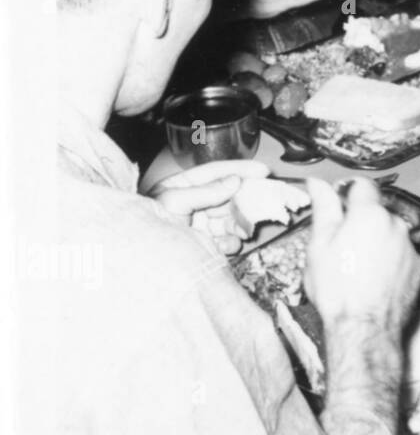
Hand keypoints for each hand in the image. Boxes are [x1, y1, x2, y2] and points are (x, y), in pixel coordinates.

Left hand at [147, 159, 269, 255]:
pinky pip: (227, 240)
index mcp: (182, 187)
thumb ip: (205, 191)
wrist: (141, 265)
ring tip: (245, 228)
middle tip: (262, 201)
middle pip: (228, 195)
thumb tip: (234, 181)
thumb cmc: (148, 229)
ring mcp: (200, 225)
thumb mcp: (173, 202)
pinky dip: (232, 242)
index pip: (215, 172)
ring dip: (241, 223)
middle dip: (245, 199)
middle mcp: (193, 204)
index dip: (239, 169)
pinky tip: (228, 244)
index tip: (262, 170)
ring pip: (231, 218)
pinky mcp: (205, 245)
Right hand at [304, 178, 419, 337]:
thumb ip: (323, 209)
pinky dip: (392, 260)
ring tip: (360, 267)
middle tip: (344, 245)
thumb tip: (317, 184)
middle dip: (363, 222)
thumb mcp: (319, 246)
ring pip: (392, 233)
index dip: (349, 193)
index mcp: (369, 215)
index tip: (340, 205)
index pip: (363, 186)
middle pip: (378, 212)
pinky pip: (404, 254)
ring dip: (379, 241)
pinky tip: (376, 278)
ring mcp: (411, 246)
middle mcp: (396, 225)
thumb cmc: (337, 290)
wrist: (363, 328)